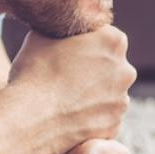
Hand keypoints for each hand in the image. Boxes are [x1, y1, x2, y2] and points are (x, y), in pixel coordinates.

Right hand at [8, 26, 136, 151]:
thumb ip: (63, 27)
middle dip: (93, 71)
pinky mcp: (113, 127)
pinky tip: (68, 118)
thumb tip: (61, 26)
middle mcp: (125, 70)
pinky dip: (89, 119)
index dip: (84, 44)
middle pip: (110, 67)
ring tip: (63, 100)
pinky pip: (102, 119)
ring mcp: (121, 101)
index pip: (104, 37)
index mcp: (114, 41)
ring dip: (92, 96)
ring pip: (108, 94)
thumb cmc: (33, 72)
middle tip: (65, 78)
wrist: (28, 119)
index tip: (67, 53)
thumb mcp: (43, 34)